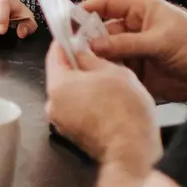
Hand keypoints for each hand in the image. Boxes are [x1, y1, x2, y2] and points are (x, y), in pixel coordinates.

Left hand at [45, 43, 160, 168]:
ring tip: (108, 83)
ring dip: (85, 86)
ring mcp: (62, 122)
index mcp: (58, 85)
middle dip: (78, 66)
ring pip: (70, 94)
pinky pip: (76, 110)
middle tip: (97, 59)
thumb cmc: (125, 113)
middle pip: (61, 76)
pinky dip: (88, 103)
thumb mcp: (113, 71)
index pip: (54, 55)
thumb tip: (83, 53)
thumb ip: (93, 59)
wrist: (132, 151)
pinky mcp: (73, 134)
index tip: (71, 36)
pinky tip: (107, 101)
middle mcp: (54, 105)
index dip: (65, 42)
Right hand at [81, 0, 186, 102]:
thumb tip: (96, 45)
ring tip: (89, 68)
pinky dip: (111, 76)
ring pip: (109, 55)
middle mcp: (138, 30)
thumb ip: (127, 44)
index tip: (68, 18)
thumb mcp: (161, 41)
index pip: (107, 4)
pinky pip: (119, 72)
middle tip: (75, 51)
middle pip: (103, 32)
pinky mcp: (142, 72)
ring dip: (99, 61)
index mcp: (143, 11)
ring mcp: (139, 51)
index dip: (86, 9)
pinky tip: (105, 80)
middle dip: (89, 41)